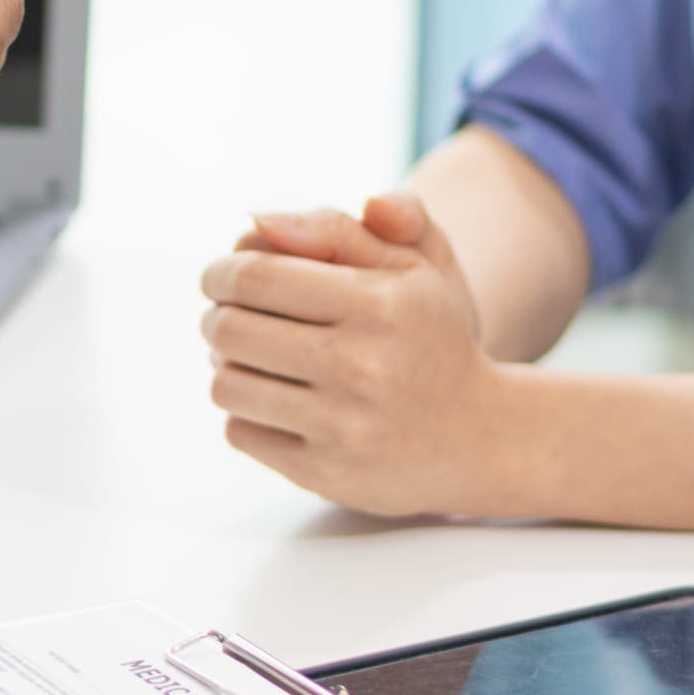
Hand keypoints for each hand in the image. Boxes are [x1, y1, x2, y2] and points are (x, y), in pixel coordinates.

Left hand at [199, 192, 505, 515]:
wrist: (478, 435)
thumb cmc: (429, 336)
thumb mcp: (409, 267)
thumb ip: (336, 231)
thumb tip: (257, 220)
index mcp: (379, 304)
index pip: (256, 277)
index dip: (220, 272)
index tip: (218, 276)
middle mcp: (361, 366)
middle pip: (231, 330)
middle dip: (215, 317)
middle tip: (224, 316)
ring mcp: (342, 426)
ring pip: (227, 385)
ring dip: (225, 367)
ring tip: (247, 359)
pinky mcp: (326, 474)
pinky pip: (240, 433)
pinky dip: (245, 414)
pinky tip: (274, 402)